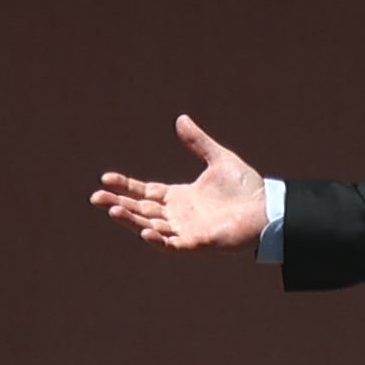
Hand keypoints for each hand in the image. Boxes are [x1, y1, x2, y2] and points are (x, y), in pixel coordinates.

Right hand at [90, 115, 267, 252]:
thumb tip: (181, 119)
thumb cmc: (246, 188)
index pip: (144, 192)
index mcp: (179, 197)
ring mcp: (185, 231)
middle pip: (140, 210)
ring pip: (150, 227)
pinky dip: (159, 241)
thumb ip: (198, 142)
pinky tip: (145, 232)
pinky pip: (173, 245)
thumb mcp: (219, 159)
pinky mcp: (198, 244)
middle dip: (118, 204)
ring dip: (131, 221)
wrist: (269, 208)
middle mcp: (177, 215)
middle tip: (96, 197)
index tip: (106, 177)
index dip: (125, 186)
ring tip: (113, 210)